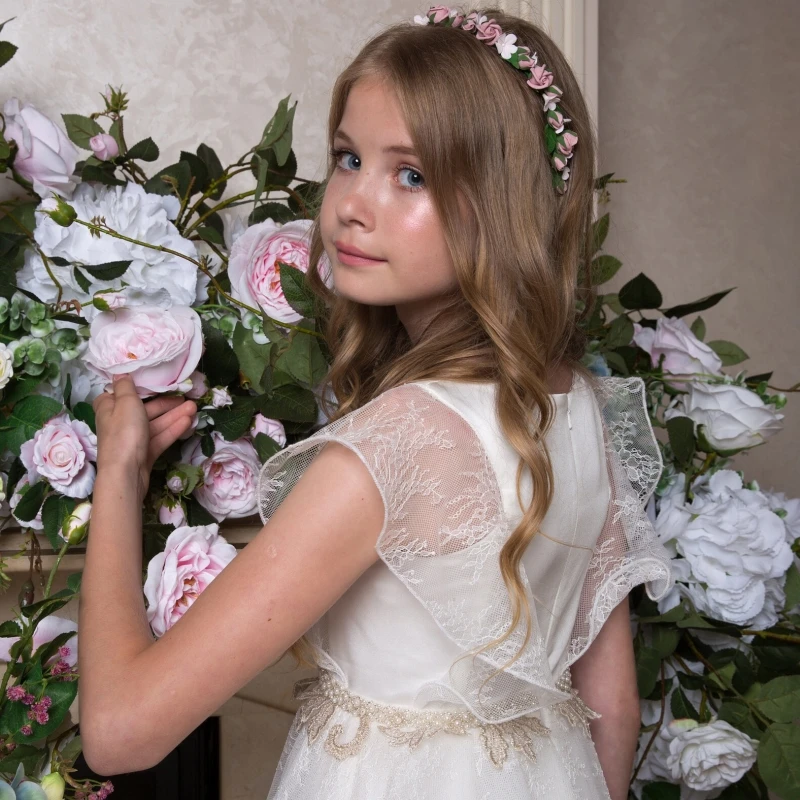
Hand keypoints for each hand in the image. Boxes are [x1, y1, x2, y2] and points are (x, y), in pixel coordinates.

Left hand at [92, 374, 197, 502]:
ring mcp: (133, 439)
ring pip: (155, 424)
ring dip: (174, 415)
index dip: (137, 388)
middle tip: (186, 397)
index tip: (156, 383)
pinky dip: (173, 430)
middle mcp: (119, 422)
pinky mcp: (144, 453)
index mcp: (109, 408)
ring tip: (194, 408)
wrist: (126, 473)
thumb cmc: (123, 433)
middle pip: (144, 409)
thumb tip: (120, 374)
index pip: (121, 394)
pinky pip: (160, 438)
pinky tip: (189, 422)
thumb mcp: (125, 402)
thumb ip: (125, 386)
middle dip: (166, 403)